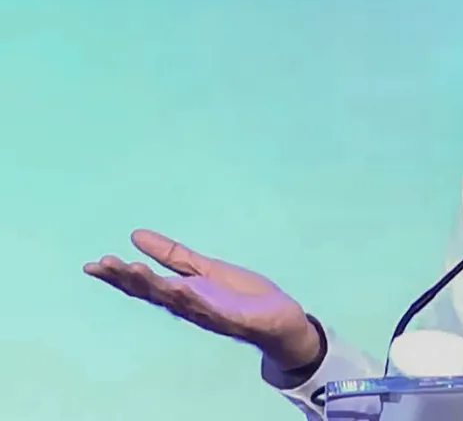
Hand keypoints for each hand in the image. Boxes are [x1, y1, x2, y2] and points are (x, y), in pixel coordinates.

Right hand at [84, 229, 319, 368]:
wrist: (280, 317)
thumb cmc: (242, 296)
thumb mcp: (205, 269)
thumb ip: (174, 255)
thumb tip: (136, 234)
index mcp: (181, 293)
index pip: (143, 284)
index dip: (117, 276)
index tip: (92, 264)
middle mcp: (189, 306)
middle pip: (152, 292)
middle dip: (127, 279)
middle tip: (103, 264)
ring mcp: (209, 313)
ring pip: (176, 300)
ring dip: (154, 285)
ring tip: (132, 268)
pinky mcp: (233, 318)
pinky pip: (211, 308)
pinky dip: (194, 299)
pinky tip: (180, 286)